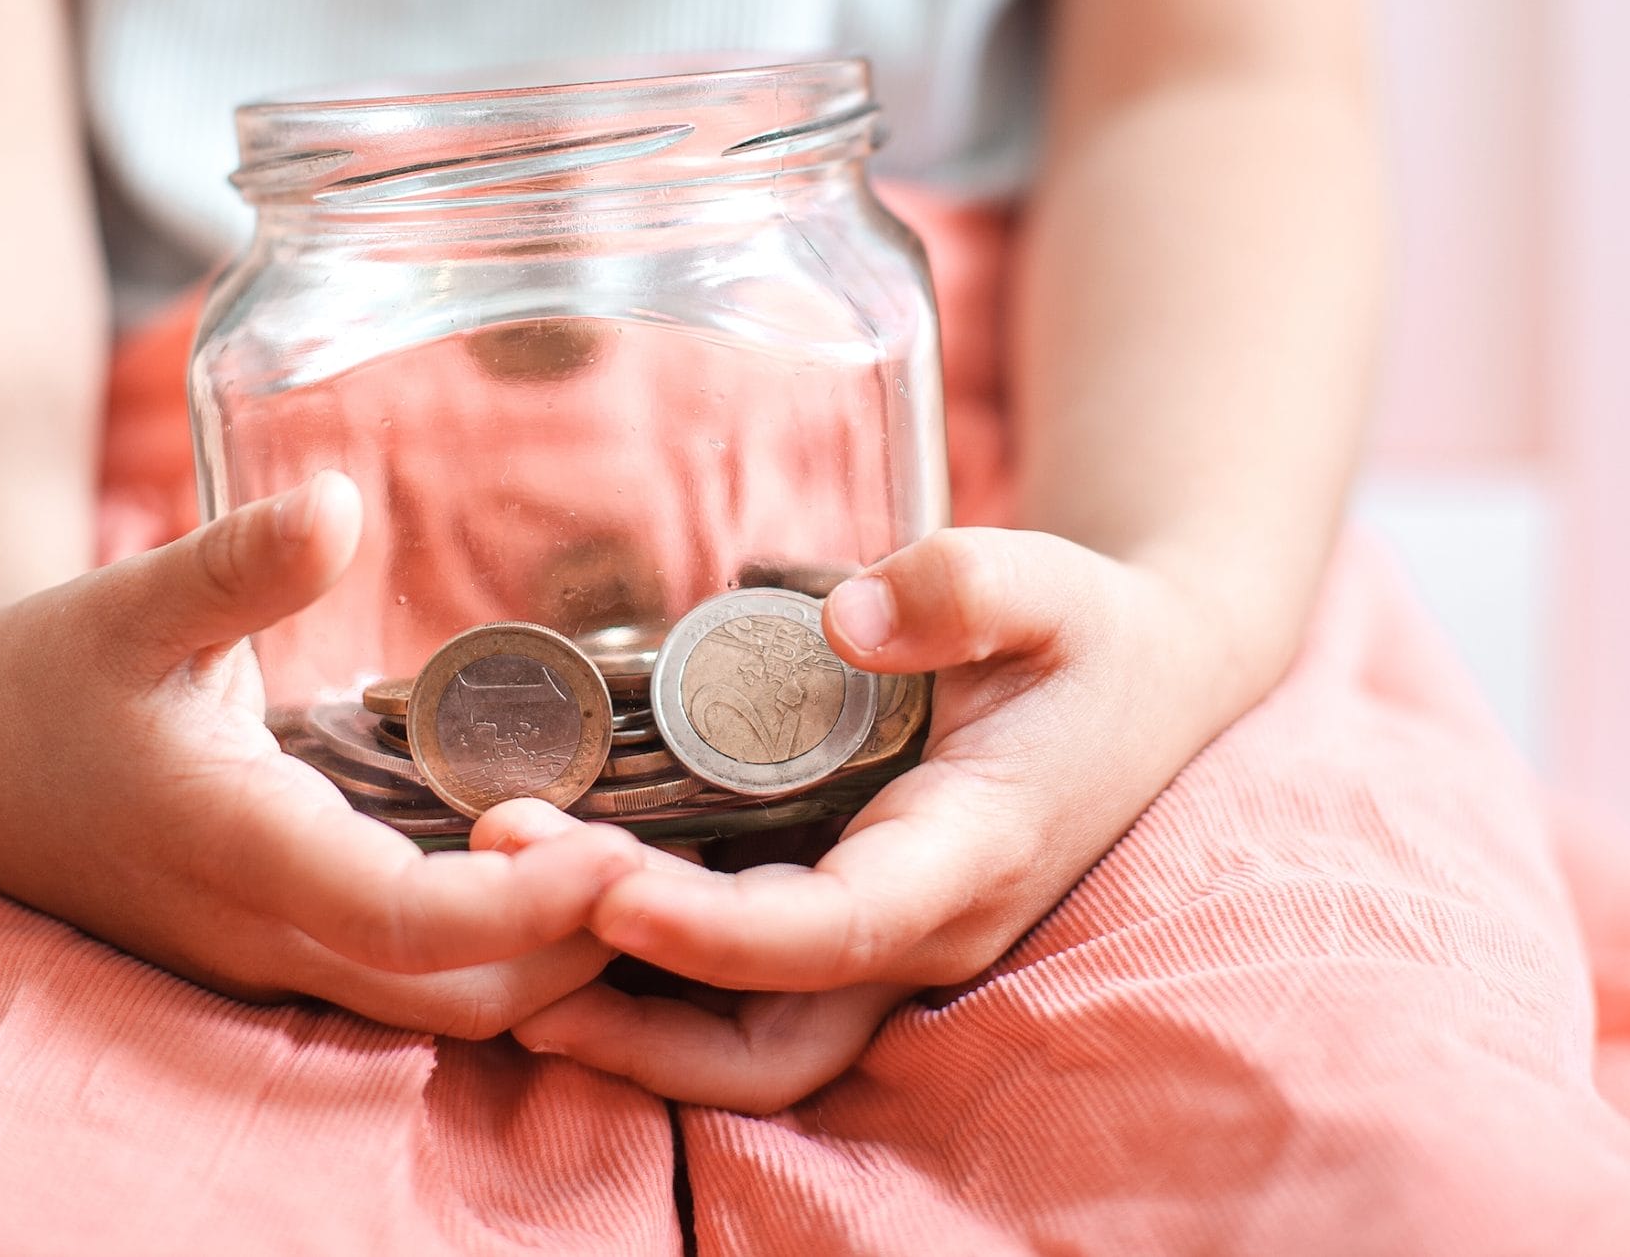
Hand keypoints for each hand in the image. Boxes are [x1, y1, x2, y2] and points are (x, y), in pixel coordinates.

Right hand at [0, 471, 650, 1037]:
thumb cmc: (50, 670)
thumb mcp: (132, 599)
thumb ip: (237, 562)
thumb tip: (338, 503)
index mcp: (231, 848)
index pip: (400, 924)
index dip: (523, 907)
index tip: (628, 858)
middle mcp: (258, 934)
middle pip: (455, 996)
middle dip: (576, 946)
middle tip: (671, 841)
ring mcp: (270, 962)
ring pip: (444, 1007)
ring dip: (551, 955)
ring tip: (644, 852)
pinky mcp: (284, 954)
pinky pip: (417, 985)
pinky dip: (505, 950)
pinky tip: (569, 869)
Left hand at [515, 528, 1240, 1109]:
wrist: (1141, 683)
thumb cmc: (1088, 634)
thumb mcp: (1050, 585)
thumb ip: (963, 588)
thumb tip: (850, 618)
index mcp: (969, 855)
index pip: (833, 931)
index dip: (710, 930)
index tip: (597, 885)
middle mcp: (922, 932)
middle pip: (767, 1042)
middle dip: (627, 1002)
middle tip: (498, 885)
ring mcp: (881, 944)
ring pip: (741, 1044)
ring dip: (616, 1008)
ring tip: (488, 915)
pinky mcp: (843, 926)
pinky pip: (735, 996)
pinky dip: (641, 975)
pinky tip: (547, 902)